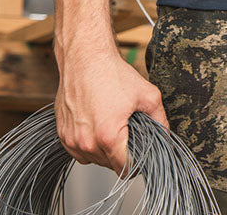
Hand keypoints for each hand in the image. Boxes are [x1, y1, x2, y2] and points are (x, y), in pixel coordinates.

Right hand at [55, 44, 167, 172]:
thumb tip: (165, 135)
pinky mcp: (62, 134)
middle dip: (121, 152)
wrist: (85, 58)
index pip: (125, 168)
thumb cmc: (112, 73)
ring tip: (111, 124)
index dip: (137, 162)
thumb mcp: (147, 94)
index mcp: (108, 136)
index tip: (141, 153)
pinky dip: (89, 143)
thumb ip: (160, 119)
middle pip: (109, 164)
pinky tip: (97, 124)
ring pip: (93, 159)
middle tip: (127, 130)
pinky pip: (78, 150)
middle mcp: (87, 142)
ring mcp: (71, 140)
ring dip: (103, 149)